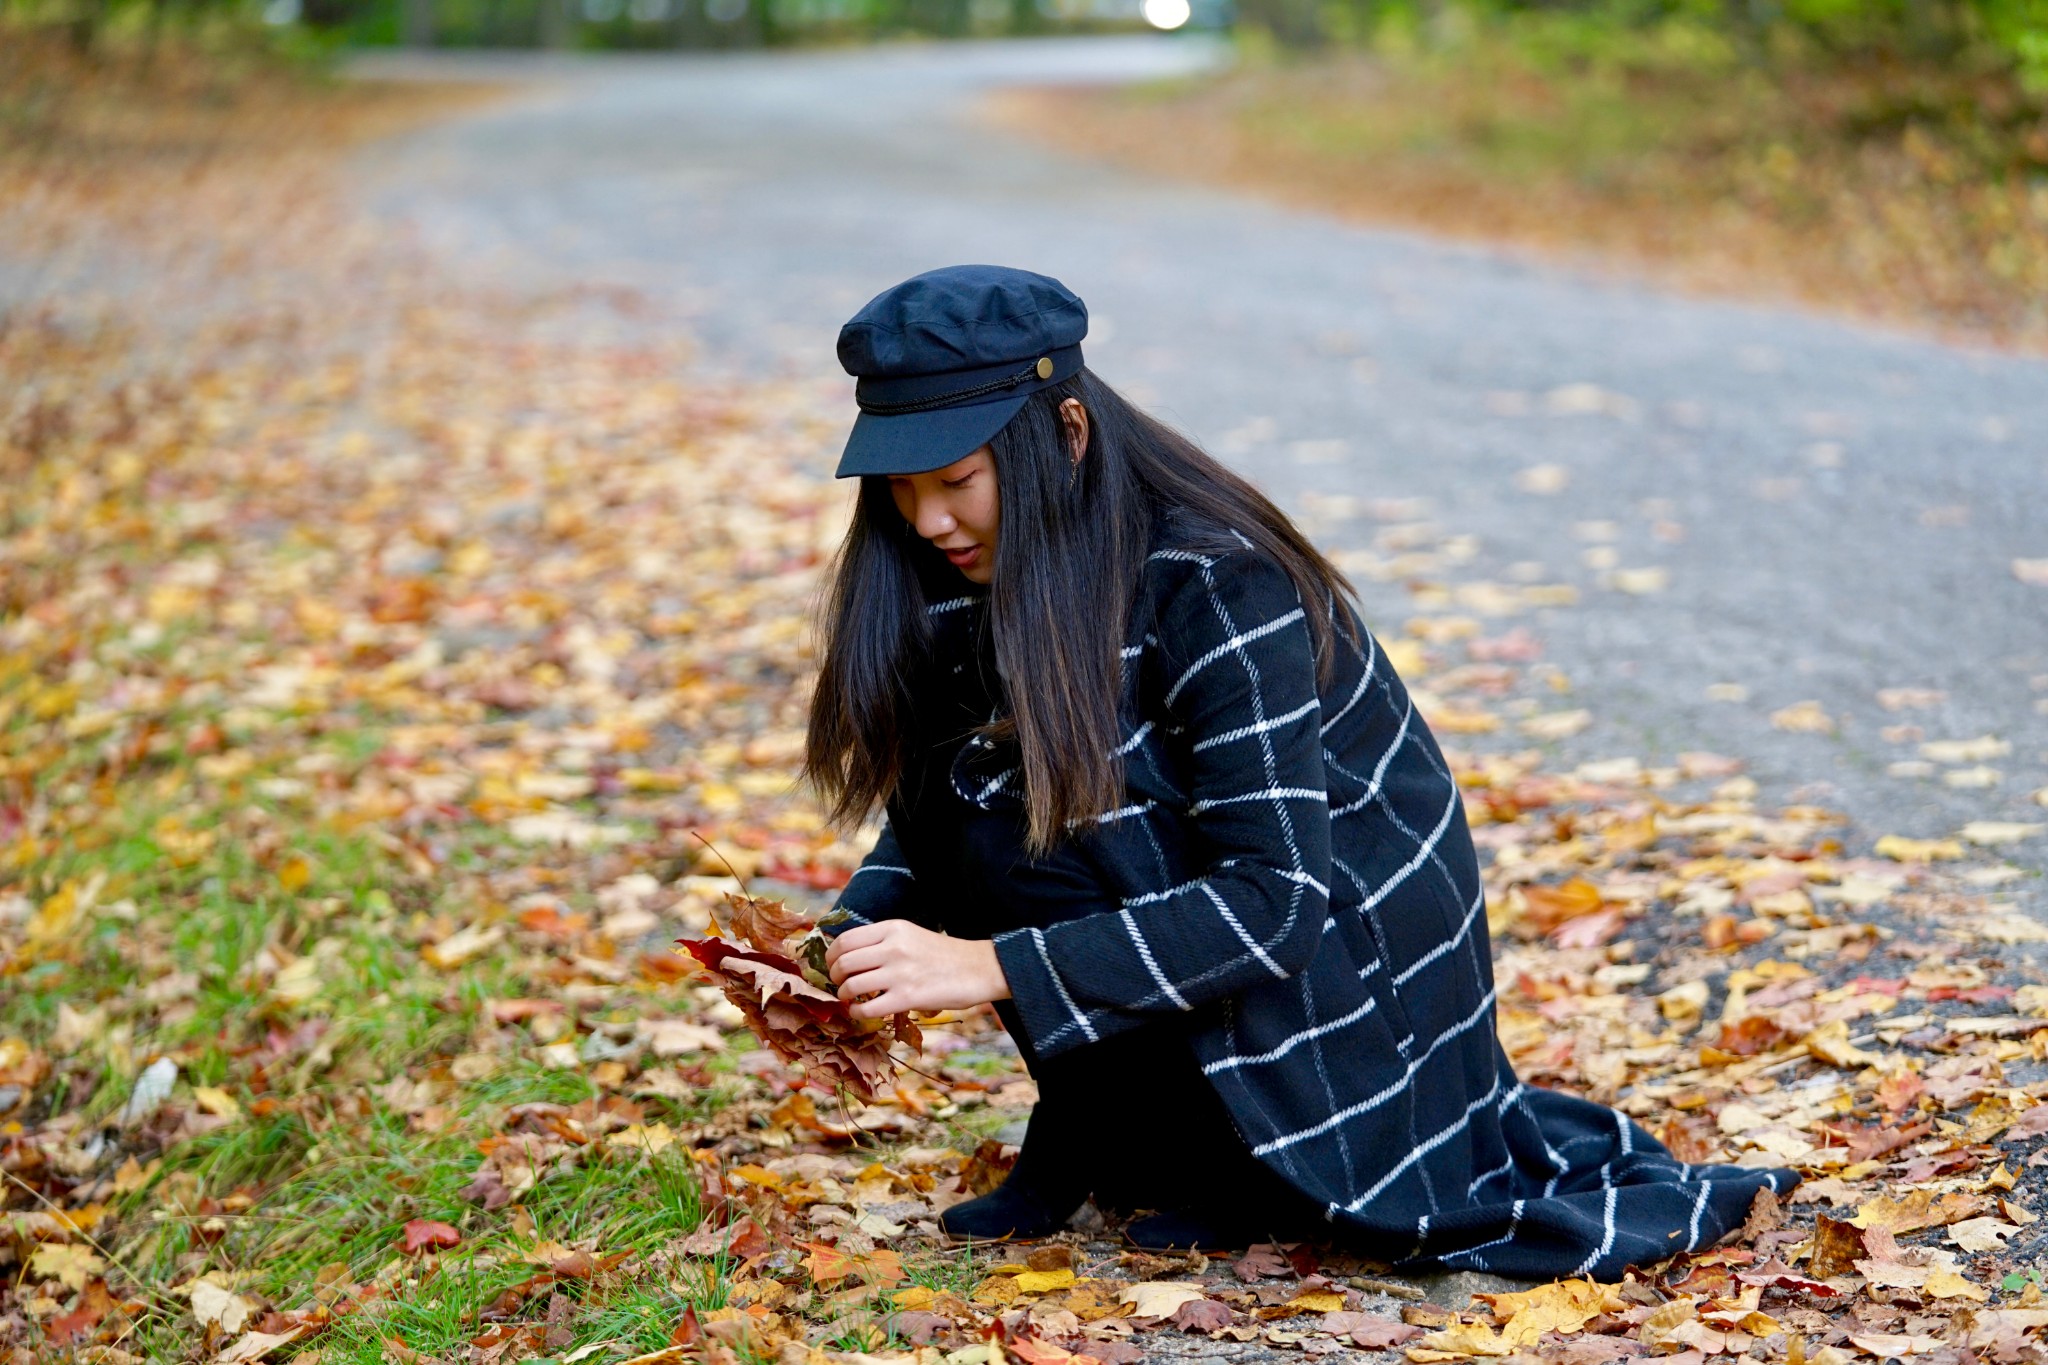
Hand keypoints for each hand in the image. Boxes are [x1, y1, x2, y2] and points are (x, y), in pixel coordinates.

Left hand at [824, 919, 1011, 1019]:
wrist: (979, 968)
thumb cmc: (944, 955)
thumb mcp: (912, 935)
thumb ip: (883, 941)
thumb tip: (849, 957)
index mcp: (893, 928)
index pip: (846, 940)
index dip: (830, 956)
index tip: (831, 966)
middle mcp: (893, 947)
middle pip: (843, 962)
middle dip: (834, 977)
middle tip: (839, 984)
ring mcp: (900, 972)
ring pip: (851, 985)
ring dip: (843, 995)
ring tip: (849, 999)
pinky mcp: (908, 997)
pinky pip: (867, 1008)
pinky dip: (856, 1012)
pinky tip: (860, 1012)